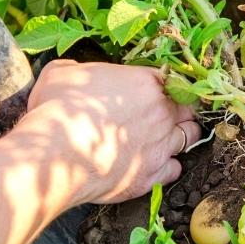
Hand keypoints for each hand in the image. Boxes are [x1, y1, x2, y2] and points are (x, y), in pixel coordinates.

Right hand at [17, 60, 200, 203]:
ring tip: (165, 139)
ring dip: (180, 137)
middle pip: (187, 108)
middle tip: (167, 116)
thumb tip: (73, 70)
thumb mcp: (61, 73)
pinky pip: (174, 169)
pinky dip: (168, 167)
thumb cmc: (58, 110)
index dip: (165, 87)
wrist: (56, 154)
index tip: (159, 93)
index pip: (171, 80)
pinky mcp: (153, 174)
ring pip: (188, 137)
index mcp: (145, 82)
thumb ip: (77, 69)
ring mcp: (161, 145)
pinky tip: (155, 166)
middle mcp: (161, 113)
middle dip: (180, 111)